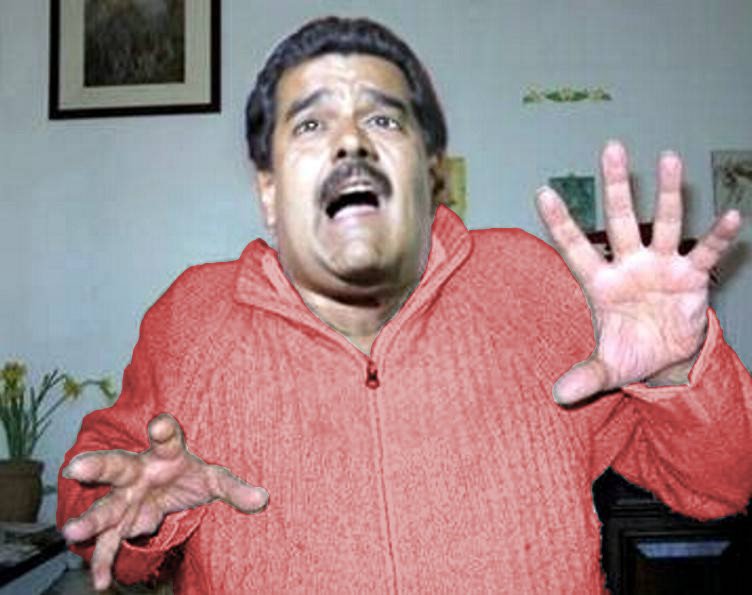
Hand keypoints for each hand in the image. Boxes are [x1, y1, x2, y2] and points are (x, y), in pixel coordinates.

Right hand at [61, 413, 267, 590]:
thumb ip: (236, 489)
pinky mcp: (122, 522)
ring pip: (105, 507)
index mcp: (166, 453)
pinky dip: (103, 561)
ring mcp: (125, 497)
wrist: (168, 487)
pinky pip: (109, 543)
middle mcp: (139, 472)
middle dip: (97, 467)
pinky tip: (101, 581)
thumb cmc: (190, 475)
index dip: (163, 430)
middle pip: (116, 466)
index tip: (161, 423)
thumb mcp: (215, 479)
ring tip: (73, 532)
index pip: (166, 438)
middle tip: (76, 468)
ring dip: (91, 520)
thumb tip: (263, 499)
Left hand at [536, 140, 741, 404]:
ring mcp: (662, 266)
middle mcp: (629, 266)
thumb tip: (557, 397)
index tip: (541, 191)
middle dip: (616, 186)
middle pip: (620, 220)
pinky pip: (706, 254)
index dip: (559, 222)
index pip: (575, 247)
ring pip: (665, 223)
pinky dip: (719, 238)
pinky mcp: (692, 277)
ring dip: (667, 194)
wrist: (667, 357)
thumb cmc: (630, 352)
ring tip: (669, 158)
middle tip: (610, 148)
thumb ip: (585, 376)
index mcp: (600, 283)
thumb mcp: (607, 367)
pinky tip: (732, 216)